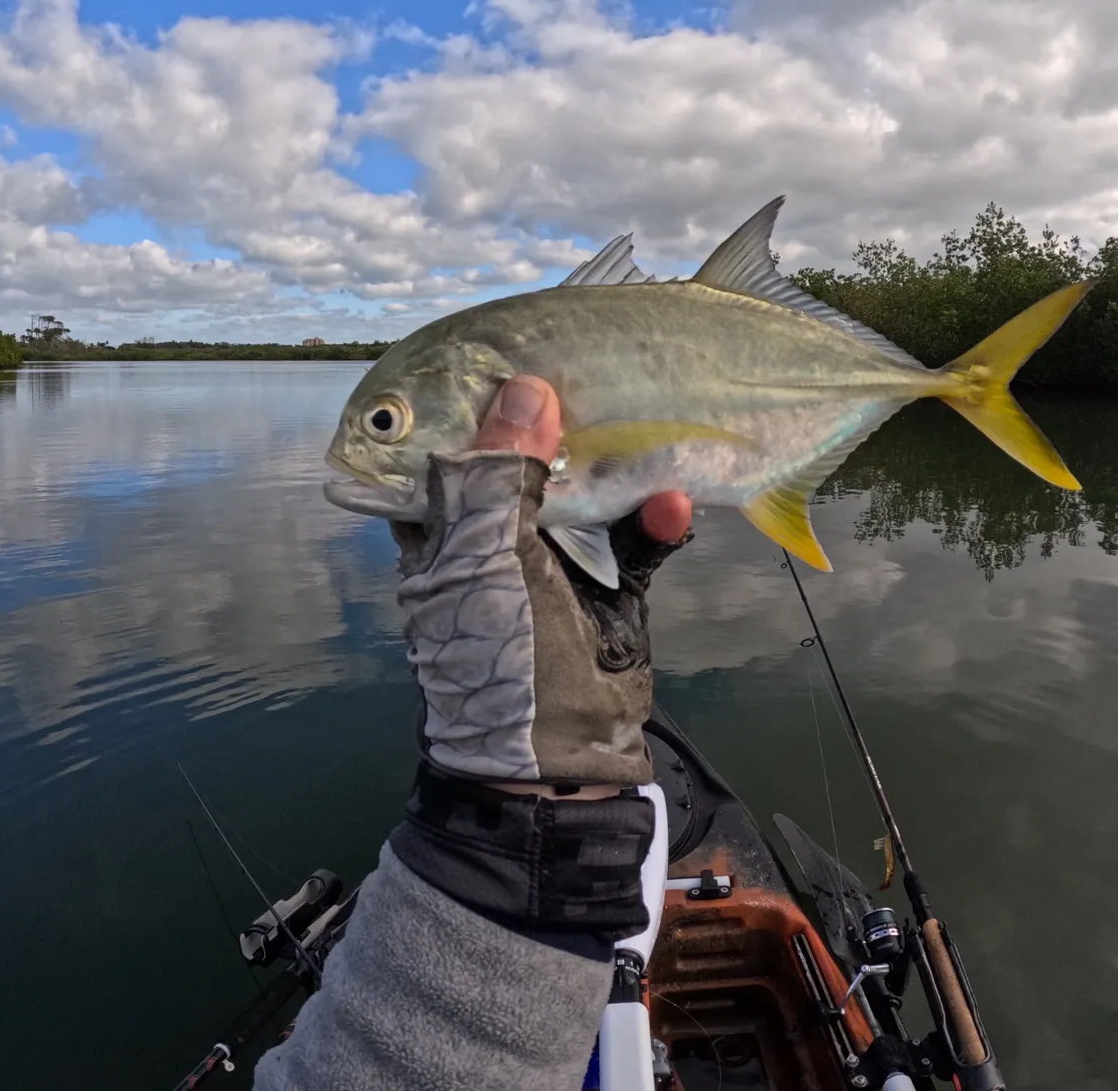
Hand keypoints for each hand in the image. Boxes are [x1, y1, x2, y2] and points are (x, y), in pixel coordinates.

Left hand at [388, 375, 693, 797]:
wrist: (557, 774)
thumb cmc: (497, 662)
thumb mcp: (486, 560)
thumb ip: (502, 472)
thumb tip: (526, 386)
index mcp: (440, 525)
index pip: (441, 437)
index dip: (465, 390)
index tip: (508, 343)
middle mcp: (491, 534)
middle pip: (524, 451)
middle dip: (562, 411)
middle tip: (596, 364)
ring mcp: (551, 561)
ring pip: (586, 482)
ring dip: (620, 457)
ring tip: (651, 422)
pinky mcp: (609, 588)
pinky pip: (634, 537)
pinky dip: (656, 518)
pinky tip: (677, 498)